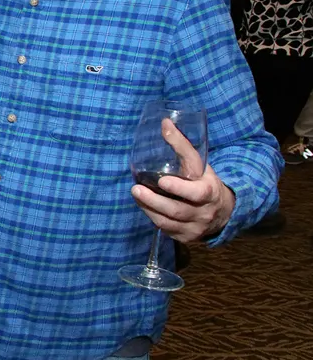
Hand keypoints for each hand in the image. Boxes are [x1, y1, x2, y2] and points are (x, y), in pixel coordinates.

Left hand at [131, 119, 235, 242]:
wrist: (222, 211)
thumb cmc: (204, 181)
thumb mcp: (199, 164)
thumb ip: (182, 146)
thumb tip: (164, 122)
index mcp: (210, 192)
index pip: (197, 193)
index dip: (179, 189)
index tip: (162, 181)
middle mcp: (204, 212)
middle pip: (177, 211)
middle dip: (154, 201)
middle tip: (136, 189)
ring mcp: (195, 227)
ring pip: (168, 222)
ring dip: (149, 209)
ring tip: (136, 195)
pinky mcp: (186, 237)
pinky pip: (166, 230)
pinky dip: (153, 217)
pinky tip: (144, 206)